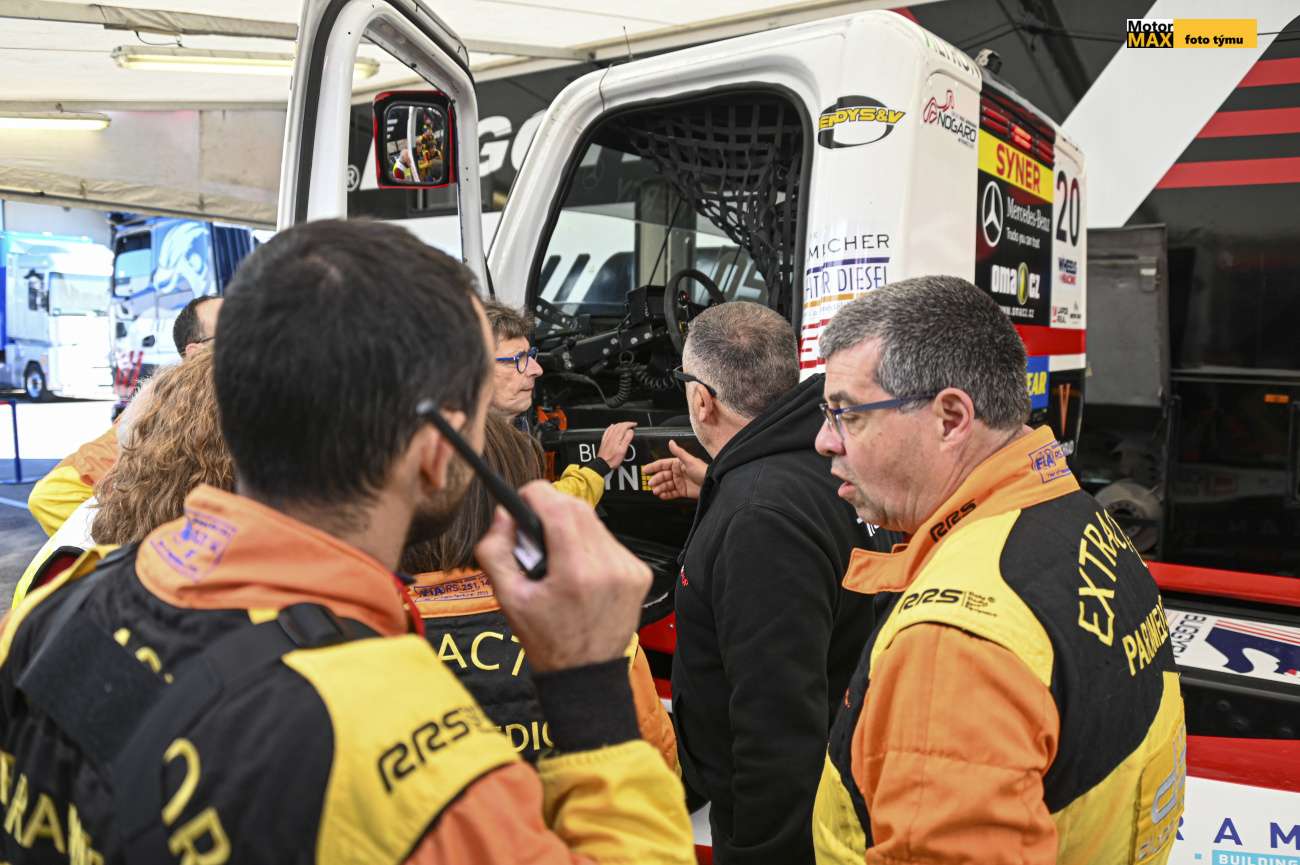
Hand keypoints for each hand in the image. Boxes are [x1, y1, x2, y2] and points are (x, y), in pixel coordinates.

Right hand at [476, 481, 650, 672]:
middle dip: (551, 509)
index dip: (534, 494)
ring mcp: (628, 569)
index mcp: (575, 573)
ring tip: (557, 558)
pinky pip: (609, 541)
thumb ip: (496, 550)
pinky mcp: (639, 573)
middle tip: (534, 532)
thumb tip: (504, 514)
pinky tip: (580, 571)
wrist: (585, 674)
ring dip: (571, 528)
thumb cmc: (547, 641)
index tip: (523, 499)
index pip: (557, 505)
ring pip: (594, 522)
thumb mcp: (508, 598)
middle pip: (577, 508)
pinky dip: (590, 546)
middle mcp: (608, 567)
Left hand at [596, 421, 637, 469]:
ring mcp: (607, 438)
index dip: (630, 424)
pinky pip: (608, 430)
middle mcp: (611, 436)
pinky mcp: (604, 440)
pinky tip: (612, 426)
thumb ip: (627, 439)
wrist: (603, 464)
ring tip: (625, 425)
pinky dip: (611, 427)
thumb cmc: (613, 459)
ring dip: (620, 424)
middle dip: (626, 423)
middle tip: (631, 425)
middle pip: (619, 425)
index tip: (635, 425)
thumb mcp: (623, 450)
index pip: (624, 426)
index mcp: (617, 437)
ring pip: (614, 427)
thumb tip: (630, 431)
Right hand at [643, 440, 706, 500]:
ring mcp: (680, 482)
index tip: (645, 470)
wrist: (711, 484)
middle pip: (663, 476)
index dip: (654, 467)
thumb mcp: (690, 460)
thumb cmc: (703, 471)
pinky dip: (666, 494)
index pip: (663, 464)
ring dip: (660, 488)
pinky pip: (672, 493)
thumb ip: (679, 452)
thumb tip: (671, 442)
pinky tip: (662, 495)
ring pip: (666, 485)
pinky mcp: (683, 491)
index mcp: (678, 464)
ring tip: (656, 491)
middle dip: (656, 480)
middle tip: (650, 483)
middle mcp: (678, 473)